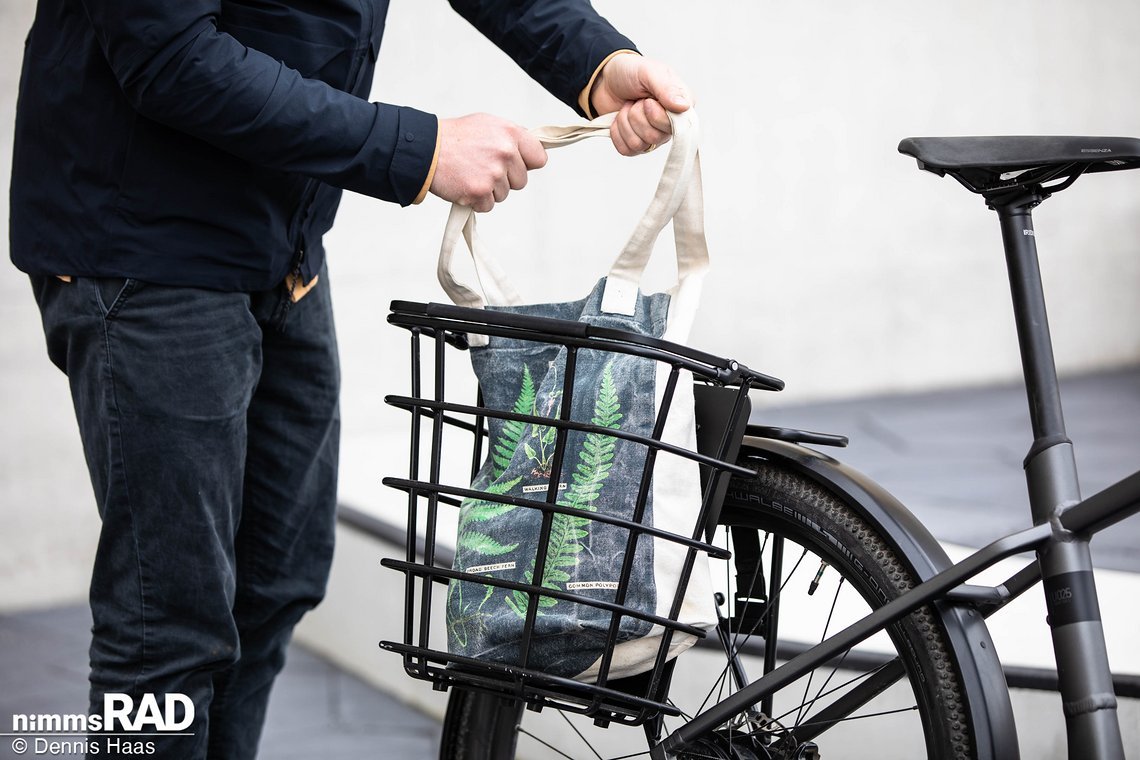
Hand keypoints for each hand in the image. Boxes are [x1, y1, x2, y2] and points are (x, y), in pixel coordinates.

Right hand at [429, 113, 547, 211]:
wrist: (427, 149)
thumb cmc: (455, 137)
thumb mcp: (488, 124)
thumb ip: (511, 137)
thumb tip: (531, 150)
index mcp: (510, 133)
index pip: (539, 158)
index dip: (527, 164)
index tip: (516, 164)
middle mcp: (505, 152)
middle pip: (521, 181)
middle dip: (505, 179)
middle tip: (483, 168)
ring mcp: (493, 173)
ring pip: (504, 194)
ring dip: (489, 190)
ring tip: (471, 173)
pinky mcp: (480, 191)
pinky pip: (488, 206)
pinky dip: (477, 201)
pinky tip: (465, 185)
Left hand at [589, 54, 692, 155]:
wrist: (605, 79)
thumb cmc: (630, 73)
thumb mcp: (649, 72)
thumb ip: (667, 88)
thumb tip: (684, 107)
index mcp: (680, 106)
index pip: (675, 126)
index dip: (655, 115)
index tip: (647, 100)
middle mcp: (669, 125)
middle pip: (654, 137)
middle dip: (636, 116)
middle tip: (636, 101)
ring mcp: (653, 137)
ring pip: (637, 144)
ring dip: (625, 122)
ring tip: (628, 107)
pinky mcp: (636, 145)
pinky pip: (626, 149)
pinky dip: (617, 132)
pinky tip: (620, 119)